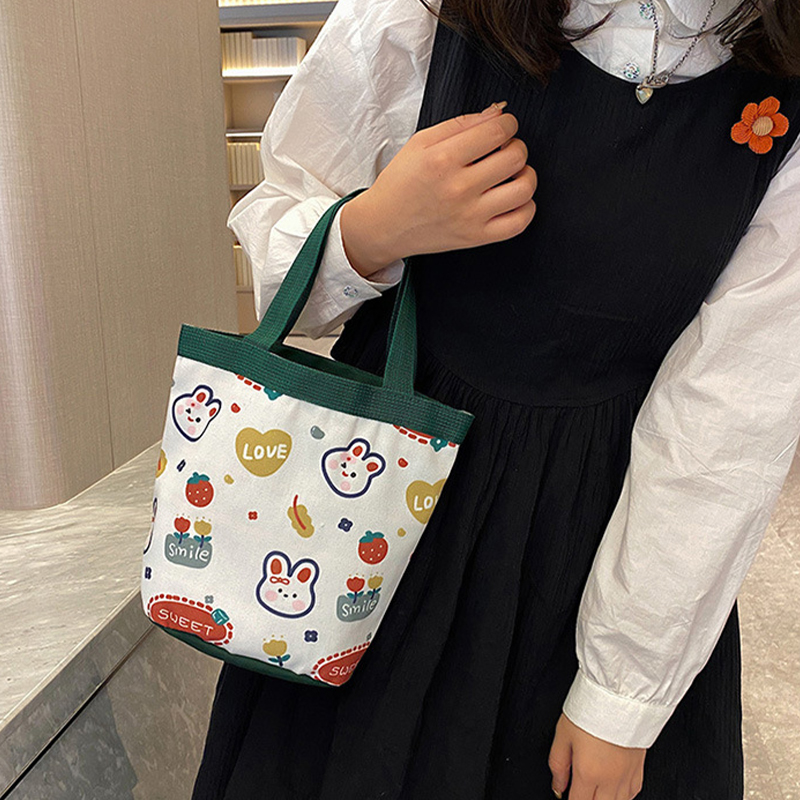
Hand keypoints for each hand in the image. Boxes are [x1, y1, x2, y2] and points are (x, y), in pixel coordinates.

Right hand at [340, 102, 537, 273]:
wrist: (383, 226)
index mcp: (442, 159)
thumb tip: (498, 112)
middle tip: (504, 150)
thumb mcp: (420, 143)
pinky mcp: (475, 237)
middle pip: (515, 157)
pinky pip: (519, 223)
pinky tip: (513, 198)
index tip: (503, 127)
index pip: (497, 131)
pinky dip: (526, 207)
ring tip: (513, 173)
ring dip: (526, 174)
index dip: (508, 123)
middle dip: (516, 146)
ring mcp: (469, 216)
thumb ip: (460, 124)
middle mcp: (458, 188)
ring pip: (523, 189)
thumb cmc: (401, 183)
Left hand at [548, 713, 646, 798]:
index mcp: (588, 773)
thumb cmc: (592, 708)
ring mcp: (627, 776)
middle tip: (581, 789)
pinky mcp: (640, 769)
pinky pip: (632, 794)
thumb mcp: (563, 733)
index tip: (568, 794)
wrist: (620, 694)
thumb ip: (558, 764)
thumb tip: (557, 786)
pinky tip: (613, 788)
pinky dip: (622, 796)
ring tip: (595, 790)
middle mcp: (610, 779)